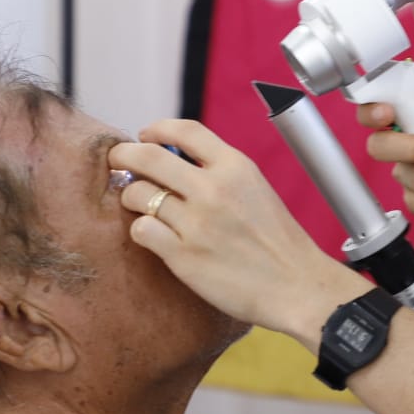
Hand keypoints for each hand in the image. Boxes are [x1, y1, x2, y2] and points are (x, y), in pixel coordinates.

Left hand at [109, 120, 367, 344]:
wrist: (296, 285)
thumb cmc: (278, 242)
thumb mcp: (257, 189)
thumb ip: (220, 173)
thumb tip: (175, 161)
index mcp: (236, 167)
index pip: (185, 131)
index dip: (157, 128)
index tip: (145, 135)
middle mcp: (214, 189)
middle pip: (149, 156)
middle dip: (123, 155)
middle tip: (117, 161)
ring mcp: (197, 223)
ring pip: (138, 194)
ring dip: (131, 197)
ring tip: (140, 205)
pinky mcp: (184, 255)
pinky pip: (141, 231)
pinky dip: (141, 230)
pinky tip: (152, 235)